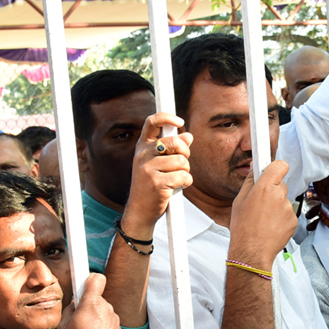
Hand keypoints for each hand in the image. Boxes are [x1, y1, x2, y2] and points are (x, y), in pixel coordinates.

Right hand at [56, 274, 122, 328]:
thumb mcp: (63, 327)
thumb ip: (69, 311)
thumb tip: (75, 305)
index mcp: (92, 303)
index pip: (96, 279)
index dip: (90, 279)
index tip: (85, 283)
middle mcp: (107, 309)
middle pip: (97, 300)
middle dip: (89, 306)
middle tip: (79, 321)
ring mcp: (115, 320)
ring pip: (103, 314)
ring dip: (96, 320)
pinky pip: (109, 326)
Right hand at [121, 113, 192, 237]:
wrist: (140, 211)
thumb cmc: (151, 186)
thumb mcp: (159, 164)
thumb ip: (173, 149)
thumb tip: (188, 136)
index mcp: (142, 147)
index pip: (151, 122)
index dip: (167, 117)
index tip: (179, 121)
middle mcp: (142, 155)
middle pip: (175, 142)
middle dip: (185, 153)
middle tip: (182, 163)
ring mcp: (148, 169)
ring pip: (182, 161)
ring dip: (185, 171)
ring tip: (175, 179)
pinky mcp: (157, 183)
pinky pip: (184, 176)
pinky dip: (186, 182)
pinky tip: (177, 187)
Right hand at [228, 159, 296, 268]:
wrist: (252, 251)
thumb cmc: (243, 228)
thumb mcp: (239, 201)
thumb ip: (250, 182)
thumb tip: (255, 170)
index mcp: (264, 187)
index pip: (280, 165)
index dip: (276, 167)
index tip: (272, 170)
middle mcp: (279, 195)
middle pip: (281, 185)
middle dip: (273, 191)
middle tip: (260, 203)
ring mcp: (288, 208)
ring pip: (284, 201)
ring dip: (277, 207)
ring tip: (264, 219)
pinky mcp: (293, 220)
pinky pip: (288, 214)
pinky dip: (281, 218)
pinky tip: (270, 226)